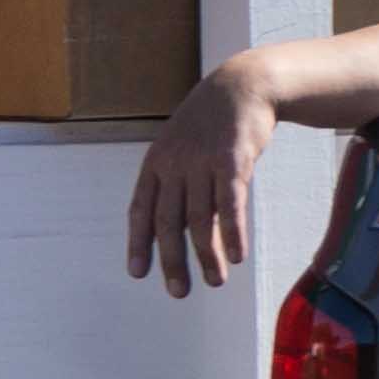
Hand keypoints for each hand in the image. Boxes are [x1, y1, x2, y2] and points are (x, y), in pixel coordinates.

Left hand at [127, 61, 273, 298]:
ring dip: (208, 256)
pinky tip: (238, 256)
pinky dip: (233, 233)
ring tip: (215, 281)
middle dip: (172, 260)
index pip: (140, 209)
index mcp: (156, 163)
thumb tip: (184, 236)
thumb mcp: (184, 151)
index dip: (138, 242)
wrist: (241, 87)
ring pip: (200, 219)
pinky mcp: (233, 161)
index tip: (138, 272)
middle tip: (178, 292)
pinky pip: (230, 204)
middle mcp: (175, 164)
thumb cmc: (210, 126)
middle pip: (168, 221)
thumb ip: (181, 189)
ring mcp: (202, 162)